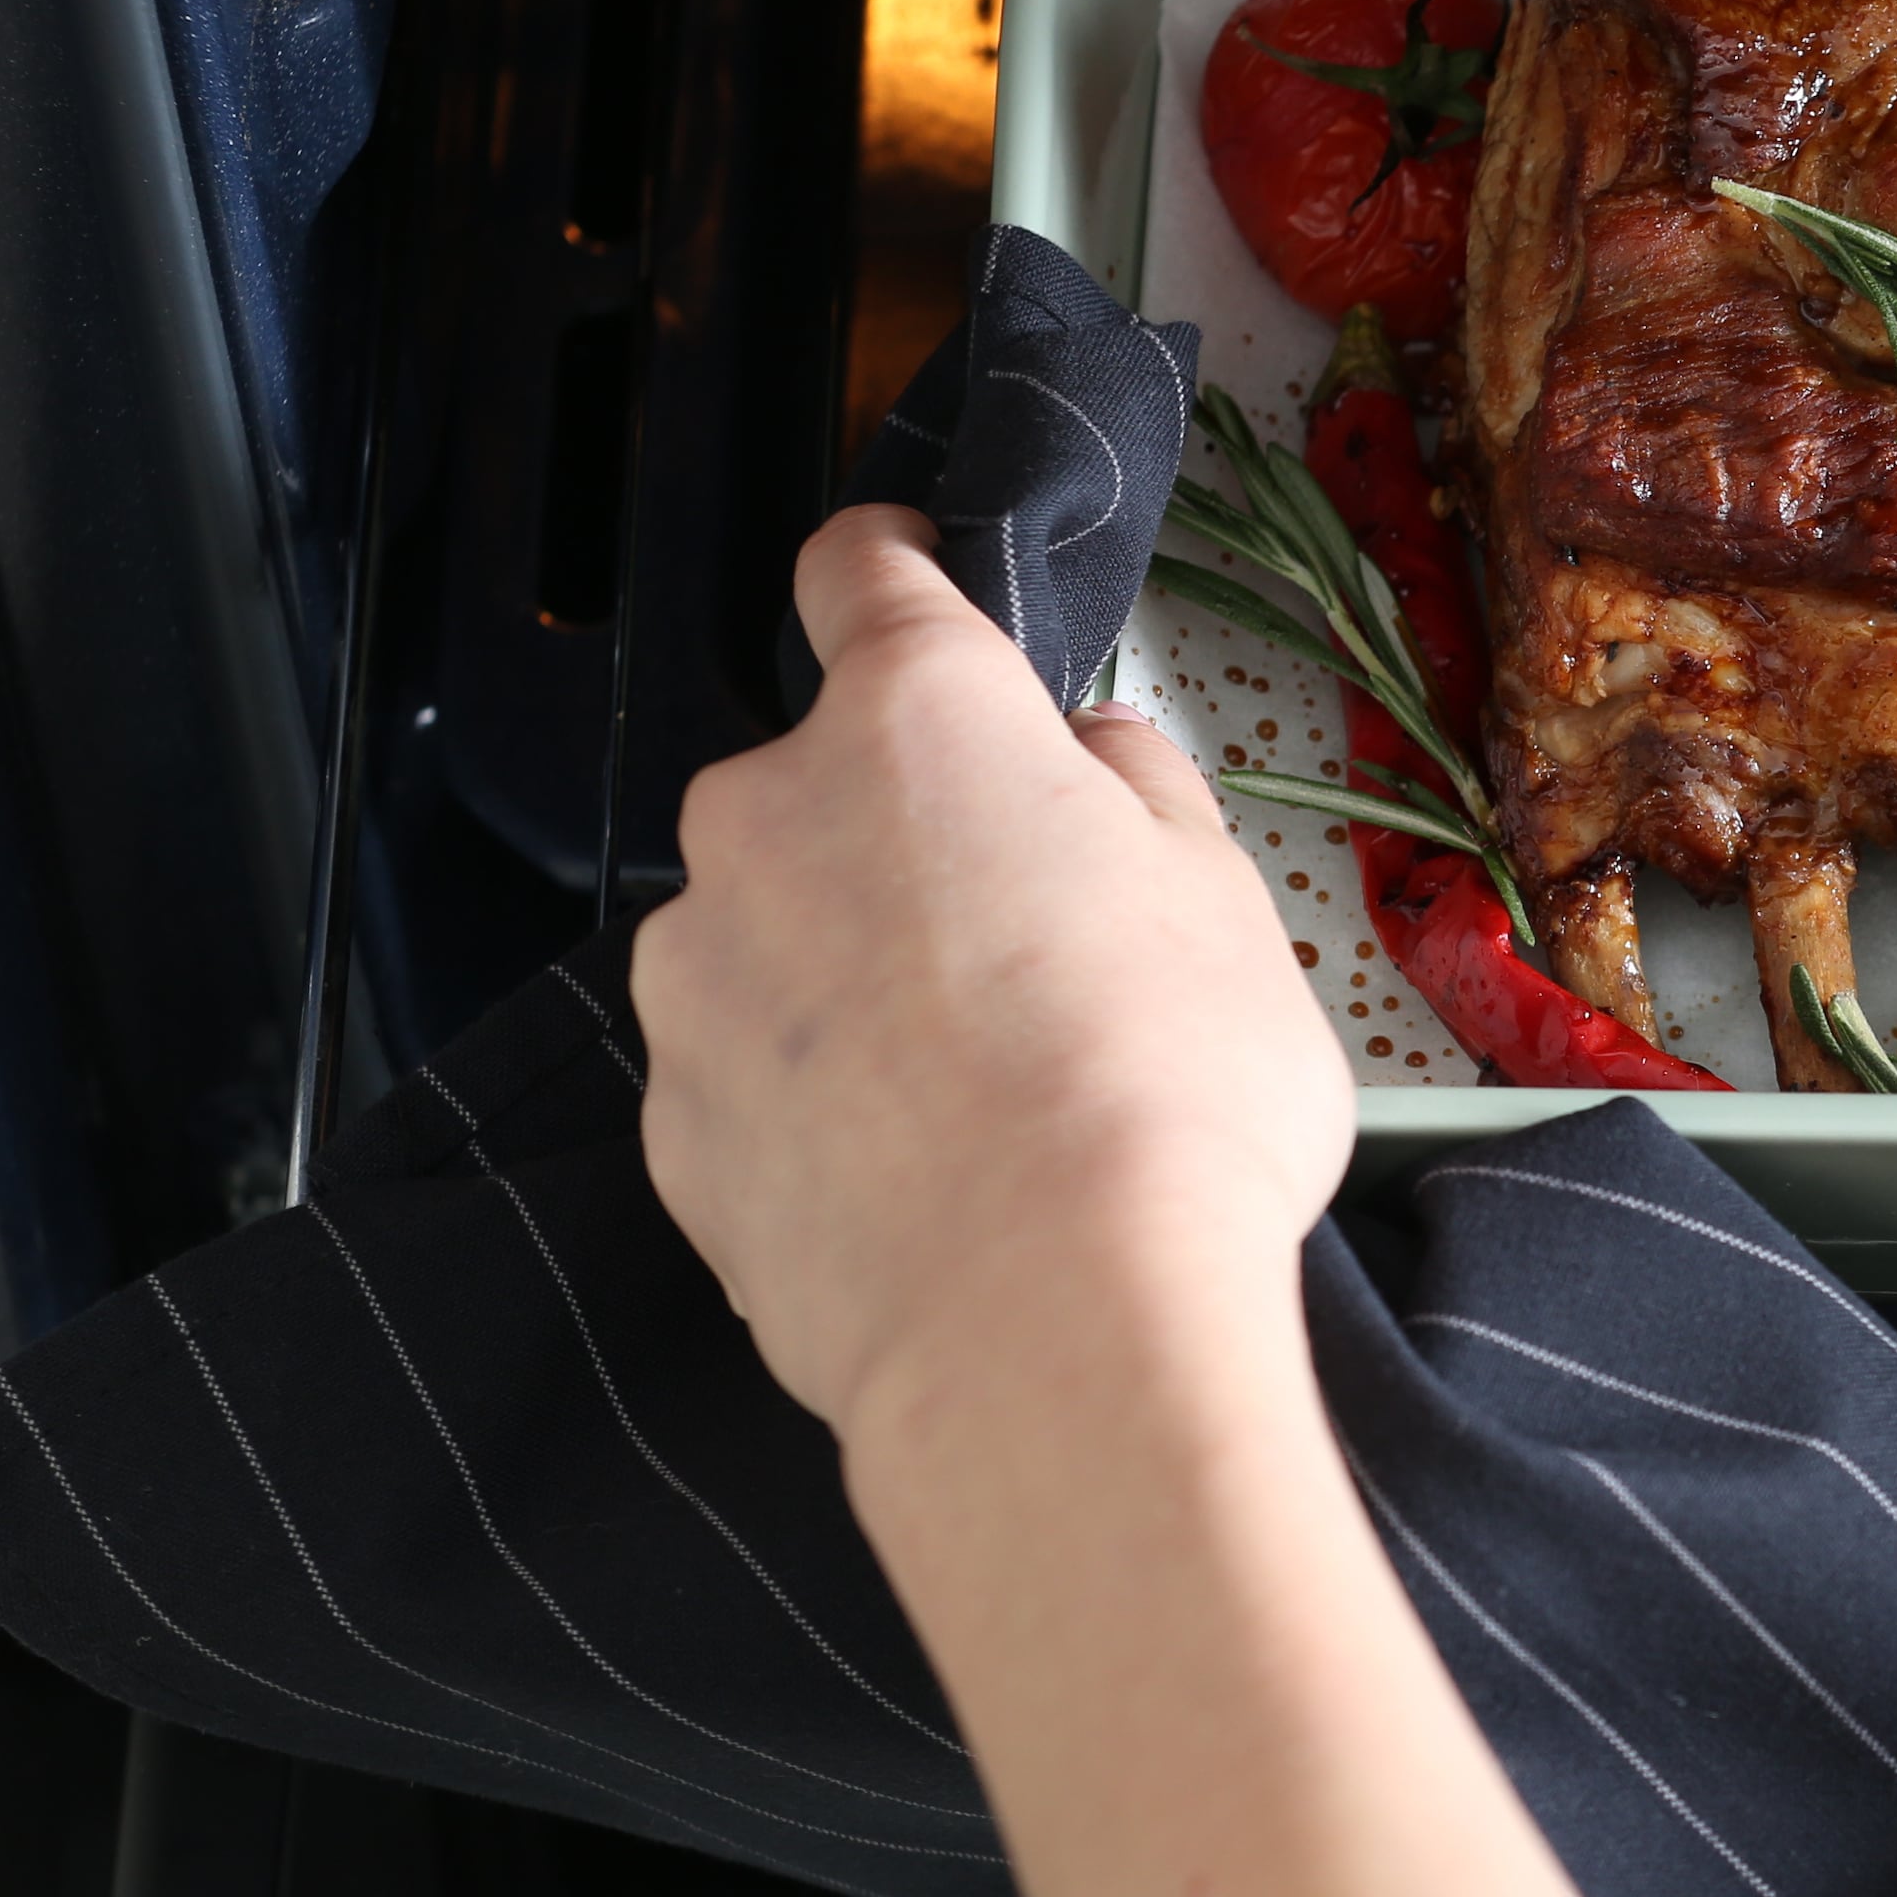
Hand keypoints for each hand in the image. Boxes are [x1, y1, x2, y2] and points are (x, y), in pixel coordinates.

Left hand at [635, 506, 1352, 1444]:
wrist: (1049, 1327)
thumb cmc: (1160, 1095)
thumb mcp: (1225, 897)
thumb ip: (1138, 792)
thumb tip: (1094, 759)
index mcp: (915, 718)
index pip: (861, 574)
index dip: (895, 569)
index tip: (913, 582)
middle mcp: (768, 814)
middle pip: (825, 784)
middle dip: (909, 839)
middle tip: (1037, 940)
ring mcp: (699, 975)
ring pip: (775, 936)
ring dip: (852, 978)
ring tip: (988, 1093)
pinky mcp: (671, 1126)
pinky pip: (747, 1078)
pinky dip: (818, 1108)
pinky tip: (924, 1178)